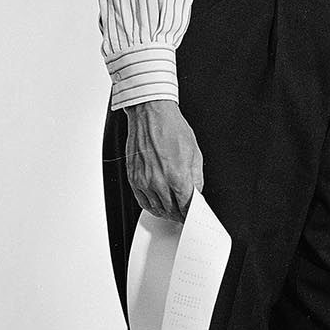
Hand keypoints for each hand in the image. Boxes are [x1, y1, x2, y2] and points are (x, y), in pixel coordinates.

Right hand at [124, 99, 202, 219]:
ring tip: (172, 210)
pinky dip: (151, 206)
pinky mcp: (133, 178)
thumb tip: (196, 193)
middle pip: (171, 211)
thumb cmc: (172, 128)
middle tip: (184, 213)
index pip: (185, 207)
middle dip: (180, 215)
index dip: (190, 214)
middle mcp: (159, 182)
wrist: (151, 115)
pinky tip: (158, 204)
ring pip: (156, 209)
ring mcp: (144, 181)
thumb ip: (196, 178)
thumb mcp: (195, 153)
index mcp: (177, 177)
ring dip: (166, 212)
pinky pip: (142, 201)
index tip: (193, 214)